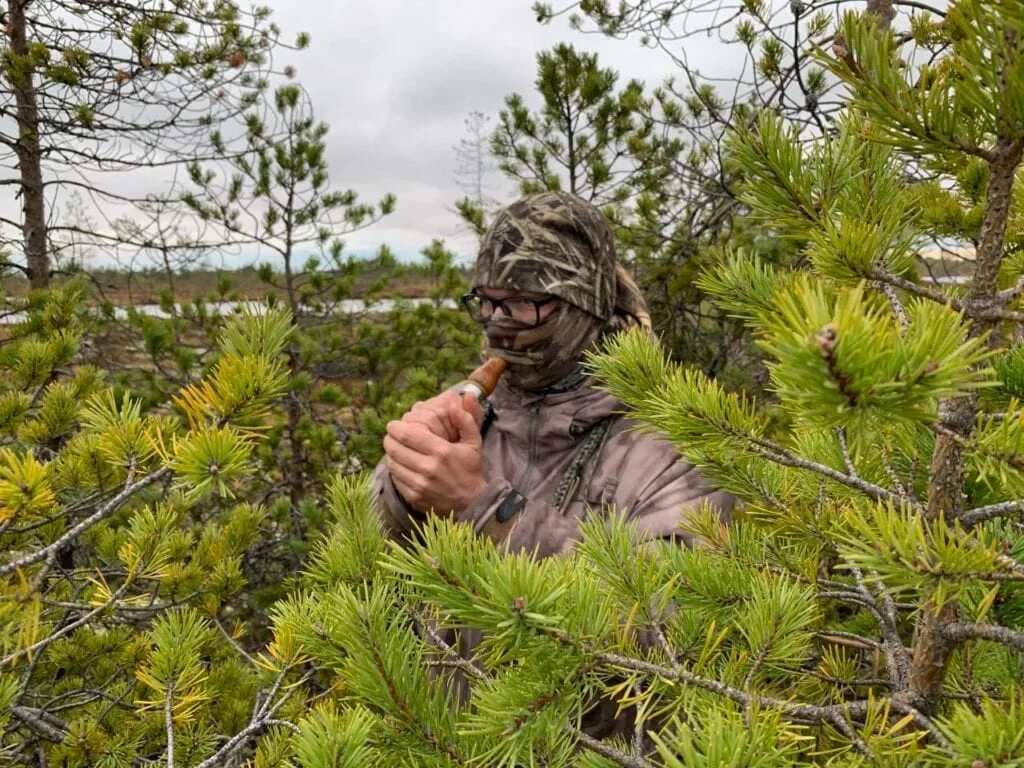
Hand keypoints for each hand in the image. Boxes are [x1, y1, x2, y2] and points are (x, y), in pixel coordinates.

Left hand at [384, 391, 486, 513]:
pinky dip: (395, 469)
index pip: (406, 435)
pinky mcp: (413, 496)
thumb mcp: (474, 443)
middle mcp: (428, 468)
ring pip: (392, 463)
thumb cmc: (470, 469)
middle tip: (391, 434)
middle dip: (389, 438)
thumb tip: (456, 402)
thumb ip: (466, 420)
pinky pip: (395, 478)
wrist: (471, 503)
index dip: (395, 427)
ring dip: (391, 453)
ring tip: (395, 448)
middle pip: (395, 448)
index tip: (394, 424)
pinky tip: (401, 464)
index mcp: (441, 452)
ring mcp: (419, 484)